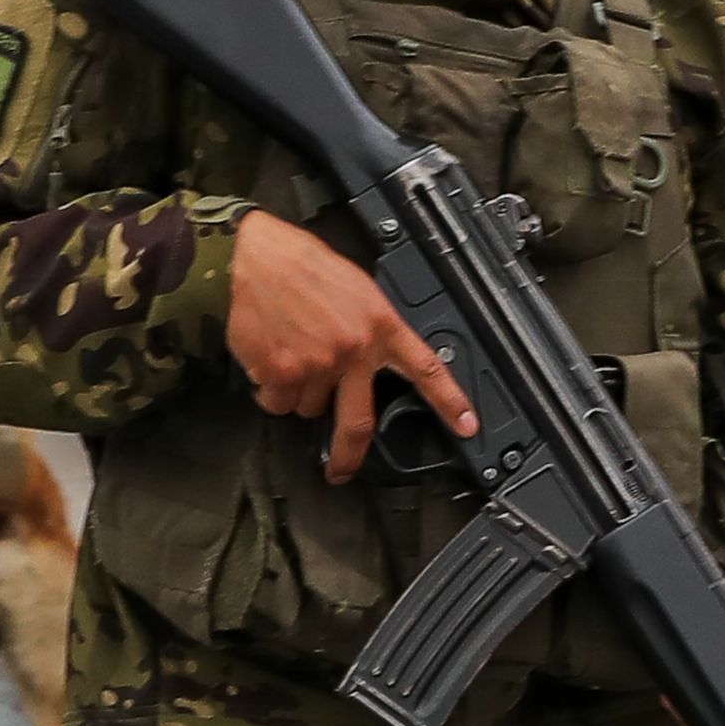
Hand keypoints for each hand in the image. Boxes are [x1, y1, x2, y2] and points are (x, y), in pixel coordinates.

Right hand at [227, 210, 476, 482]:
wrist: (257, 255)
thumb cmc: (304, 266)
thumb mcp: (357, 290)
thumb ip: (370, 330)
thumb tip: (370, 364)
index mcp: (380, 326)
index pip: (425, 369)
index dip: (449, 402)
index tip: (467, 426)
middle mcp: (354, 351)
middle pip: (358, 424)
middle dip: (348, 456)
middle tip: (340, 470)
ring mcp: (318, 365)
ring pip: (308, 408)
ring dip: (297, 394)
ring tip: (289, 354)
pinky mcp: (282, 373)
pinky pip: (276, 401)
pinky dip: (269, 388)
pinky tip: (269, 358)